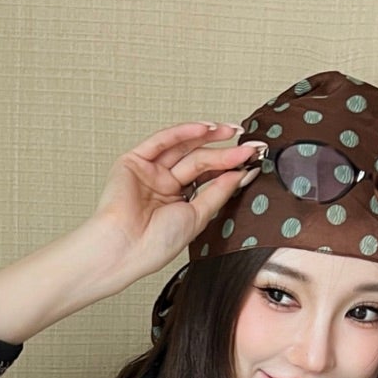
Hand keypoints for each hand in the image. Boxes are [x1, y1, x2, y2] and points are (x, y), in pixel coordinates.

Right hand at [82, 122, 265, 290]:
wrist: (125, 248)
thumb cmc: (155, 243)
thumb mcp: (198, 217)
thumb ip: (218, 193)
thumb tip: (240, 173)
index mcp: (178, 201)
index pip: (208, 177)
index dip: (230, 167)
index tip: (252, 160)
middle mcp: (164, 184)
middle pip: (199, 161)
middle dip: (225, 153)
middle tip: (249, 148)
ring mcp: (149, 172)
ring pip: (183, 148)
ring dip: (207, 137)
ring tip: (232, 131)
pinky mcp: (133, 161)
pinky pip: (162, 141)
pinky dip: (183, 132)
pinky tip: (205, 129)